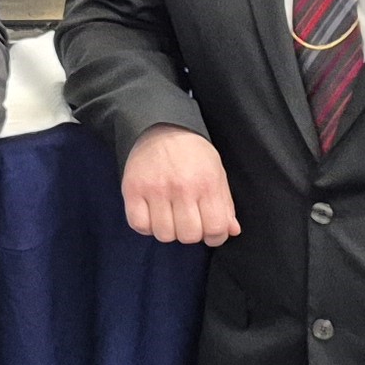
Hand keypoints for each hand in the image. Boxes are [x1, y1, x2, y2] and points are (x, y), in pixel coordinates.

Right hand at [121, 124, 238, 245]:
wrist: (161, 127)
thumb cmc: (193, 153)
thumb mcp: (217, 172)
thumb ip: (225, 204)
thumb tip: (231, 231)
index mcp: (207, 184)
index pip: (215, 229)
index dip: (215, 237)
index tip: (209, 232)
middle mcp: (182, 187)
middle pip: (188, 236)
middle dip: (191, 233)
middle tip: (188, 220)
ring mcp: (155, 189)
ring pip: (164, 234)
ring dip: (168, 230)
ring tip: (169, 216)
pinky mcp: (132, 189)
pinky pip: (138, 225)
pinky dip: (146, 226)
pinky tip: (152, 215)